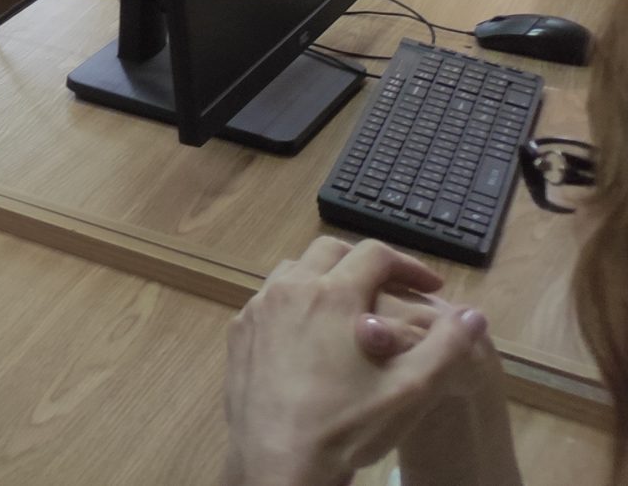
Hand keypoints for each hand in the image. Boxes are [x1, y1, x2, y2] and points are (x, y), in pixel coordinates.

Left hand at [221, 237, 488, 485]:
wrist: (278, 460)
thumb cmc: (348, 425)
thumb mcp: (412, 389)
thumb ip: (446, 346)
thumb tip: (473, 315)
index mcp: (333, 294)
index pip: (375, 253)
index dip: (409, 265)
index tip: (431, 287)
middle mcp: (290, 289)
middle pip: (330, 251)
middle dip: (366, 264)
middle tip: (394, 289)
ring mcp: (258, 308)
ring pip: (295, 270)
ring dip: (327, 277)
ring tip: (354, 308)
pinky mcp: (239, 331)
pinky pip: (270, 299)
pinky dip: (296, 301)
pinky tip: (312, 334)